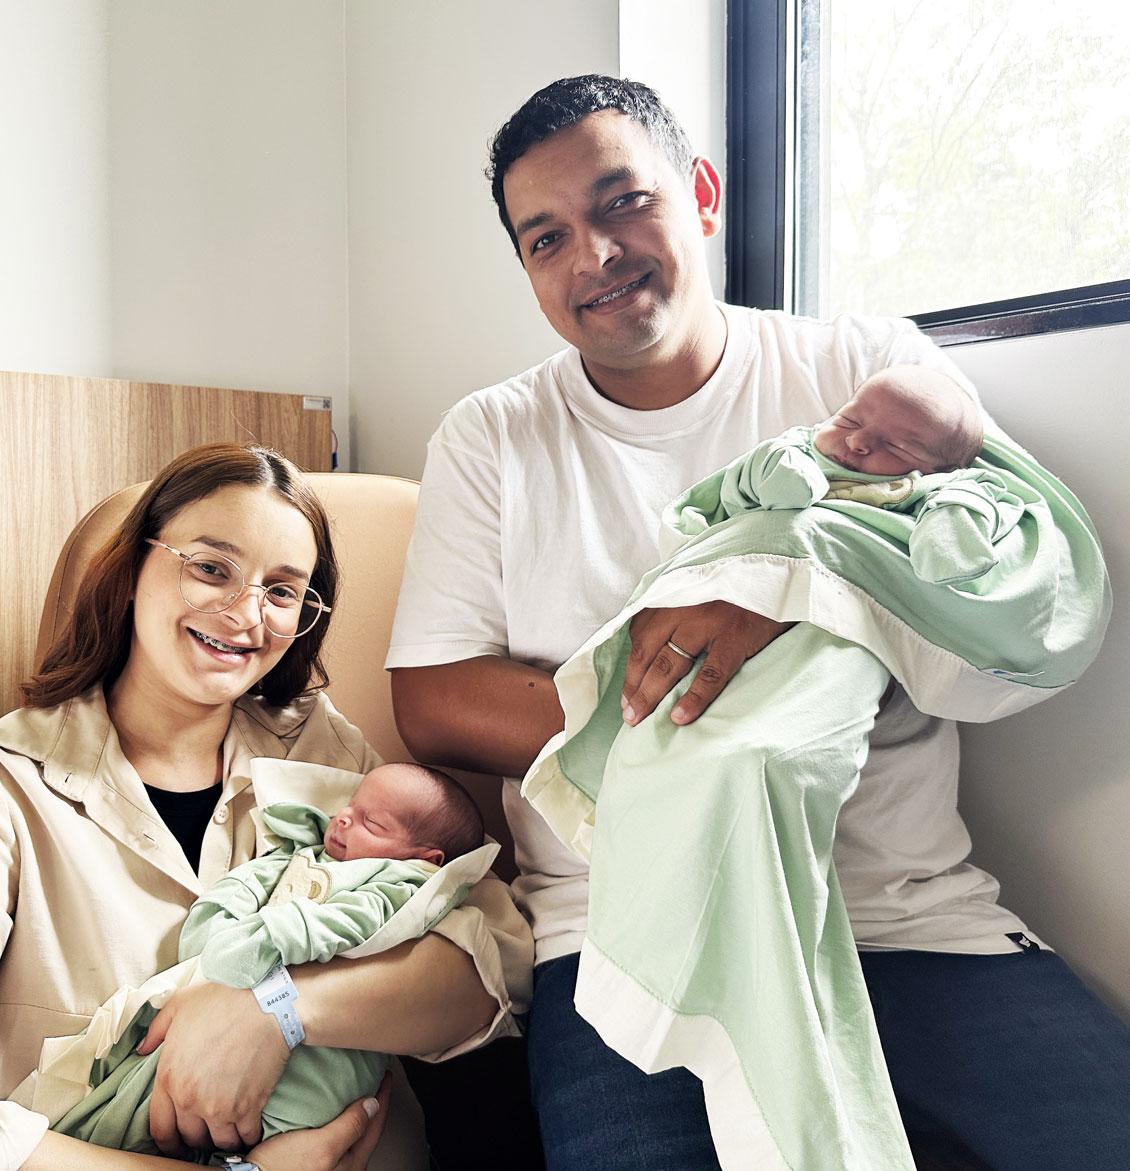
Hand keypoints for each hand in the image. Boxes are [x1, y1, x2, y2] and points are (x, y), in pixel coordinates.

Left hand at [140, 981, 288, 1154]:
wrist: (268, 1002)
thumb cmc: (224, 998)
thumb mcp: (180, 1004)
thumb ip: (156, 1029)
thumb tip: (142, 1048)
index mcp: (169, 1077)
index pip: (160, 1128)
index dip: (169, 1139)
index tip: (179, 1140)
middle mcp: (189, 1099)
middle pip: (189, 1137)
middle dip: (198, 1136)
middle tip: (208, 1128)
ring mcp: (219, 1107)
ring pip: (218, 1142)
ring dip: (224, 1138)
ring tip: (230, 1130)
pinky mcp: (248, 1108)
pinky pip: (246, 1137)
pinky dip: (248, 1136)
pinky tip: (250, 1128)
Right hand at [250, 1075, 390, 1170]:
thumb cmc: (282, 1170)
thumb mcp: (322, 1147)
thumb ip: (351, 1126)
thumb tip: (374, 1104)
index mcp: (351, 1167)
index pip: (376, 1125)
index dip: (382, 1097)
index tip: (385, 1075)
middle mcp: (342, 1168)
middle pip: (363, 1129)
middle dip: (368, 1103)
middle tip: (370, 1078)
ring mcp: (325, 1165)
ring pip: (345, 1131)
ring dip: (348, 1109)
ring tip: (349, 1087)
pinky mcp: (308, 1160)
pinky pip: (327, 1133)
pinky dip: (330, 1117)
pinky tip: (322, 1106)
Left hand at [621, 602, 792, 725]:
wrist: (782, 575)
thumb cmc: (738, 587)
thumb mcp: (700, 588)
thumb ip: (677, 610)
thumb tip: (656, 649)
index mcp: (673, 595)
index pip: (640, 634)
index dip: (631, 666)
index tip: (626, 691)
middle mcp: (684, 607)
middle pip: (648, 652)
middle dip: (633, 685)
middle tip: (628, 713)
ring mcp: (708, 622)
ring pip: (670, 664)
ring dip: (650, 694)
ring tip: (638, 718)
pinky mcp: (735, 637)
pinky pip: (710, 674)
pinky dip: (693, 698)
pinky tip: (680, 717)